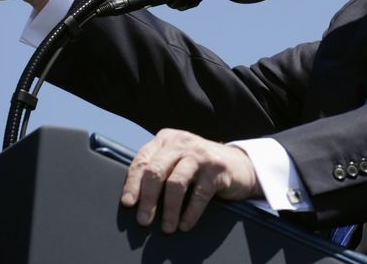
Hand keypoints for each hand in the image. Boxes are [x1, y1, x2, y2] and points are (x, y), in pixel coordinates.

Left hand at [121, 129, 261, 232]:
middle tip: (143, 220)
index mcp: (167, 139)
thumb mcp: (176, 159)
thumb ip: (158, 167)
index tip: (128, 203)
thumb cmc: (199, 166)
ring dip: (169, 209)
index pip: (143, 160)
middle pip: (156, 171)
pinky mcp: (217, 169)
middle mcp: (182, 142)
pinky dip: (190, 213)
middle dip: (147, 198)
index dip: (133, 183)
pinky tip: (185, 224)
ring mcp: (200, 154)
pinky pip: (199, 195)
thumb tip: (133, 198)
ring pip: (176, 183)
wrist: (238, 164)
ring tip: (167, 227)